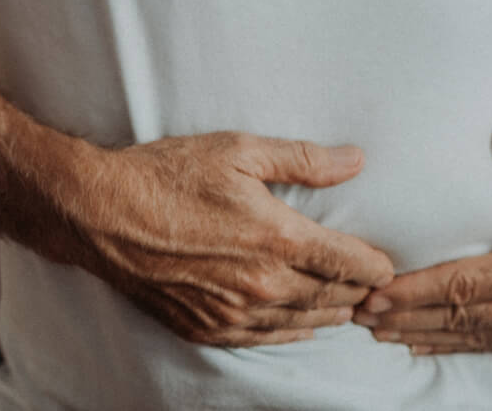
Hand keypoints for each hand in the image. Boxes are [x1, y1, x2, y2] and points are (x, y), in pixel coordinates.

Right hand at [65, 132, 397, 347]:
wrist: (102, 214)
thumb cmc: (168, 175)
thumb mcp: (238, 151)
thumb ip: (303, 159)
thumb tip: (355, 160)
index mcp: (278, 239)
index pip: (349, 263)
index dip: (376, 265)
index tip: (389, 264)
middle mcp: (263, 285)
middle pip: (331, 297)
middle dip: (358, 292)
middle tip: (375, 289)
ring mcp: (234, 312)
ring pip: (301, 323)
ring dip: (329, 315)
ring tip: (346, 309)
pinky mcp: (206, 328)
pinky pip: (263, 339)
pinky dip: (290, 333)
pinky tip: (299, 328)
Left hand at [355, 123, 491, 354]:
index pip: (464, 285)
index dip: (416, 292)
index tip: (375, 291)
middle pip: (460, 319)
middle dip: (406, 318)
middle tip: (357, 313)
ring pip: (473, 338)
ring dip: (422, 336)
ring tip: (377, 331)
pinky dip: (454, 345)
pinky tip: (422, 343)